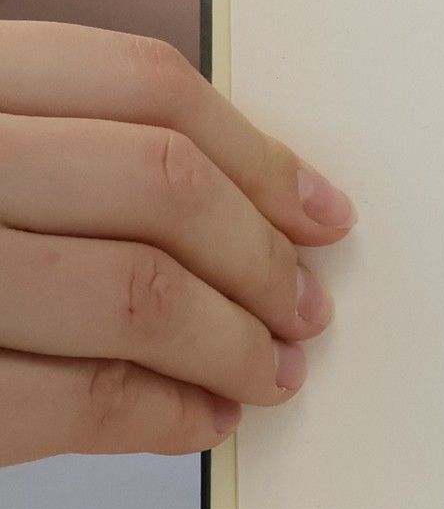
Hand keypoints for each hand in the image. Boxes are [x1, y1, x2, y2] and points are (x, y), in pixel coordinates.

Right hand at [0, 22, 353, 465]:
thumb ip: (58, 151)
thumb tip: (248, 208)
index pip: (141, 85)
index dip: (257, 153)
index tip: (320, 211)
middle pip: (157, 185)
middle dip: (258, 256)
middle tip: (304, 305)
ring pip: (134, 291)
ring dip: (231, 343)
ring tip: (268, 371)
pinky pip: (72, 398)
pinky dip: (161, 416)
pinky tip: (200, 422)